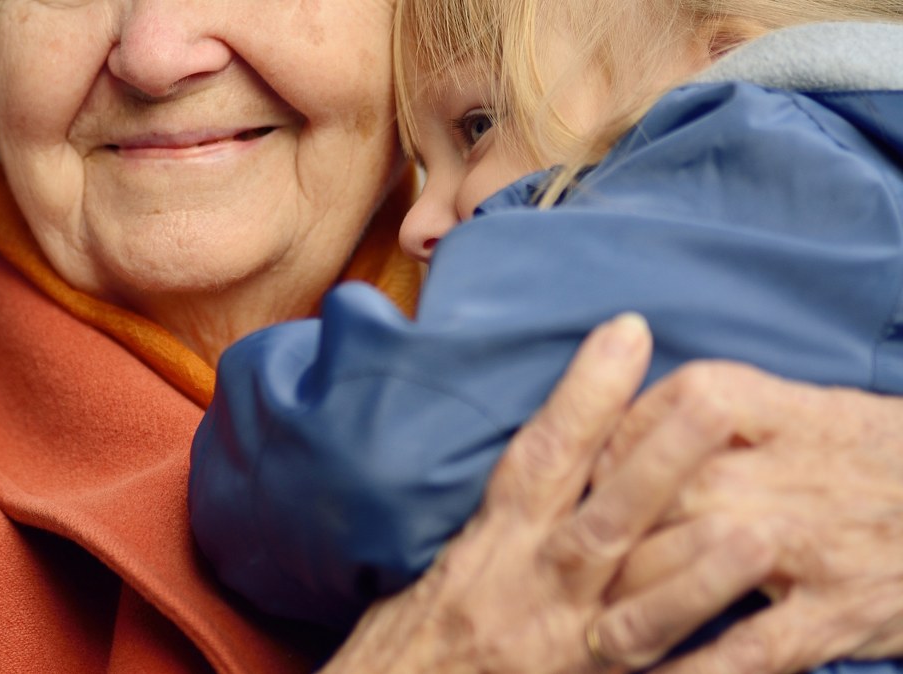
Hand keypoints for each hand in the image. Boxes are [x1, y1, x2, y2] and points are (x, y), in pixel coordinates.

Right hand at [320, 315, 770, 673]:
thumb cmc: (409, 637)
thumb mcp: (442, 560)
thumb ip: (500, 514)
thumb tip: (558, 446)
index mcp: (487, 548)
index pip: (539, 460)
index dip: (583, 397)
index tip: (627, 333)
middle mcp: (526, 593)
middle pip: (598, 524)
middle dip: (655, 465)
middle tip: (711, 404)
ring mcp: (561, 653)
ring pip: (633, 615)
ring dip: (692, 575)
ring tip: (755, 532)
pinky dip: (702, 670)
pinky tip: (754, 646)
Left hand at [600, 362, 902, 672]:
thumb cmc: (881, 455)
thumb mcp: (806, 405)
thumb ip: (720, 409)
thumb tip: (627, 427)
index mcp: (763, 408)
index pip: (652, 418)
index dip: (604, 451)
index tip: (573, 482)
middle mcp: (775, 471)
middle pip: (657, 499)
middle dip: (604, 539)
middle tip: (559, 575)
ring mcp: (804, 545)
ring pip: (688, 572)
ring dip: (632, 610)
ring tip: (590, 642)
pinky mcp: (833, 613)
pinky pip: (749, 648)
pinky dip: (698, 673)